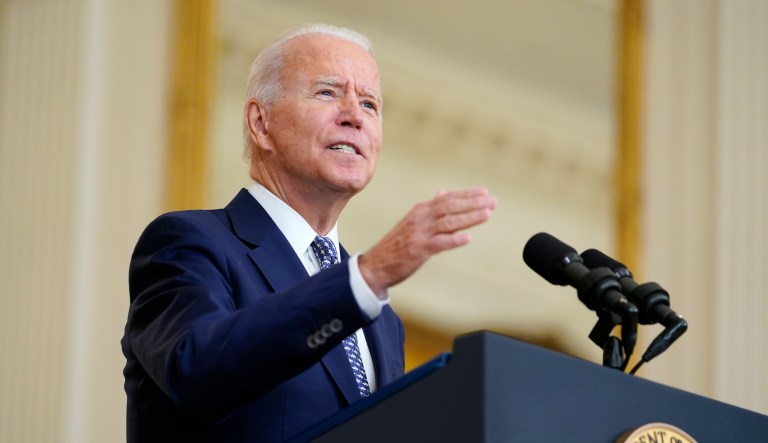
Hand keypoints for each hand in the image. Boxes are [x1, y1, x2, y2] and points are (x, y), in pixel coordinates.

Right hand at [358, 187, 496, 293]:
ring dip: (469, 217)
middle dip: (473, 203)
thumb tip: (443, 192)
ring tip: (487, 214)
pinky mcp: (419, 250)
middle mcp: (421, 218)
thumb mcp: (413, 221)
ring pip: (448, 222)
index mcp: (421, 210)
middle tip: (493, 201)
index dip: (467, 194)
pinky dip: (454, 240)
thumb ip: (430, 209)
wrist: (377, 265)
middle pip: (450, 206)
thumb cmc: (398, 245)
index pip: (447, 198)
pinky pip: (440, 243)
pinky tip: (468, 238)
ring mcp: (420, 234)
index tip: (485, 192)